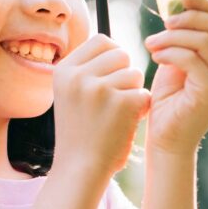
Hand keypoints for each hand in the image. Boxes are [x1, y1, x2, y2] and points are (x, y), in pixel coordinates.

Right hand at [52, 34, 151, 179]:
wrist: (79, 168)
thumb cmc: (79, 131)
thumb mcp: (70, 94)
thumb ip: (86, 69)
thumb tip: (113, 45)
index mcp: (64, 70)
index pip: (101, 40)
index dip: (113, 55)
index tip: (111, 75)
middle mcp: (78, 76)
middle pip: (120, 53)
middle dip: (125, 73)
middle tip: (116, 97)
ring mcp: (99, 88)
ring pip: (134, 73)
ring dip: (133, 91)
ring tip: (118, 113)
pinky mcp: (120, 103)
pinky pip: (143, 93)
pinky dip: (141, 108)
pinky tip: (127, 122)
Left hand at [143, 0, 207, 156]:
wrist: (165, 140)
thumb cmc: (169, 103)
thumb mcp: (179, 63)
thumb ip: (185, 40)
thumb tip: (179, 6)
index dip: (204, 7)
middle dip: (190, 18)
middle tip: (164, 22)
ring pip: (203, 42)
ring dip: (173, 37)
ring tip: (152, 43)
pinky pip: (193, 59)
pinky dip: (171, 51)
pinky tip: (156, 56)